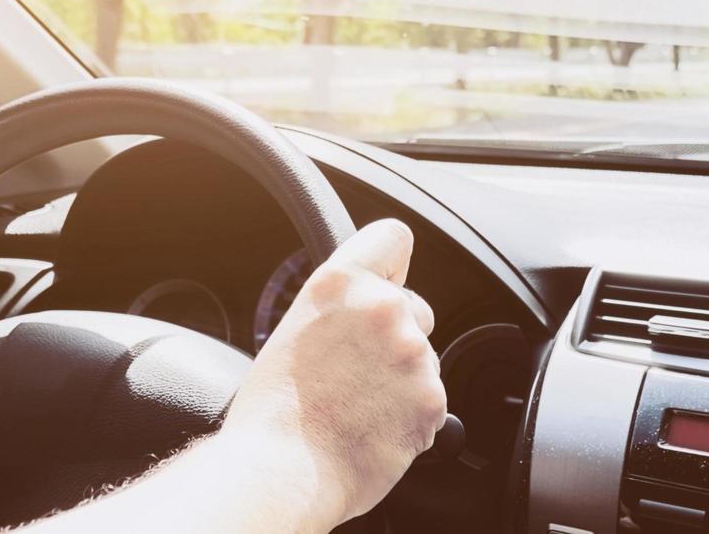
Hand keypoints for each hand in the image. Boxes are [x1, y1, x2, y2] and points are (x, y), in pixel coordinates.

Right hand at [220, 219, 447, 527]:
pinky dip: (412, 417)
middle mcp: (382, 307)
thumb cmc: (275, 410)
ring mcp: (412, 353)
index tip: (388, 282)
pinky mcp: (432, 398)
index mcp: (339, 283)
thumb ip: (338, 308)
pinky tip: (373, 428)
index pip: (394, 237)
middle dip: (397, 337)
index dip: (393, 264)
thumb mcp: (296, 329)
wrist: (282, 471)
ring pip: (424, 358)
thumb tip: (363, 310)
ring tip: (358, 407)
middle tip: (357, 372)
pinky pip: (432, 400)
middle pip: (415, 307)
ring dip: (403, 380)